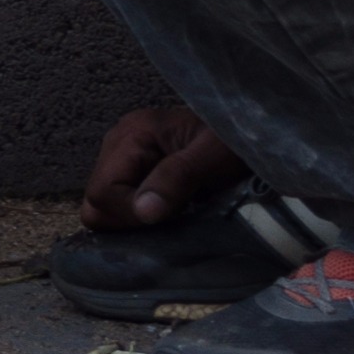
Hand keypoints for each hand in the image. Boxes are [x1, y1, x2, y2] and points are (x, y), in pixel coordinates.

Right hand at [81, 101, 246, 233]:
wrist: (257, 133)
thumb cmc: (237, 141)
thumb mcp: (214, 157)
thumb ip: (176, 178)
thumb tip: (143, 211)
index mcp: (132, 133)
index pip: (102, 191)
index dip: (128, 215)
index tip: (165, 221)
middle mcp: (120, 143)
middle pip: (96, 201)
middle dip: (127, 220)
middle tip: (168, 221)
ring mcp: (126, 158)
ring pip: (106, 207)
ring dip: (135, 220)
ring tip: (172, 217)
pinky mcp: (137, 172)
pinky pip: (122, 205)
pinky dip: (141, 217)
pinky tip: (170, 214)